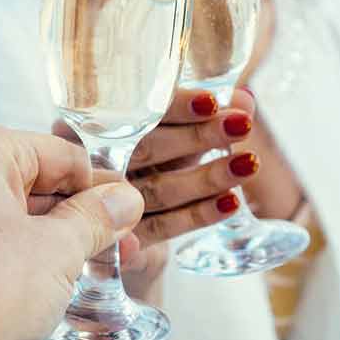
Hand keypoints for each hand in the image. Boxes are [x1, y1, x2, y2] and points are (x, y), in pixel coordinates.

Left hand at [0, 122, 143, 339]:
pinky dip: (14, 267)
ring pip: (7, 222)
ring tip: (93, 275)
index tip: (132, 215)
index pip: (61, 156)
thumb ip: (95, 220)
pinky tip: (46, 295)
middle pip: (32, 186)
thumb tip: (124, 200)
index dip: (102, 188)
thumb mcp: (58, 250)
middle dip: (78, 220)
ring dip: (50, 246)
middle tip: (122, 251)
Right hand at [54, 87, 257, 295]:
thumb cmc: (148, 162)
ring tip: (248, 164)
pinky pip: (162, 227)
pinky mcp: (116, 241)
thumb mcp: (173, 134)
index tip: (212, 101)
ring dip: (206, 178)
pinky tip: (231, 202)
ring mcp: (98, 205)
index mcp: (94, 122)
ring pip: (157, 189)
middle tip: (242, 125)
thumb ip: (204, 116)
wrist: (118, 226)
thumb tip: (245, 98)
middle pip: (146, 149)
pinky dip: (198, 215)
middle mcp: (90, 160)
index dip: (176, 106)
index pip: (135, 111)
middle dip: (197, 137)